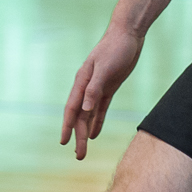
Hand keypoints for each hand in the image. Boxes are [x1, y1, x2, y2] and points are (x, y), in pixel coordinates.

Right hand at [62, 26, 141, 160]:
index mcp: (82, 82)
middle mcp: (86, 87)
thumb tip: (85, 109)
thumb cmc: (115, 49)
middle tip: (79, 156)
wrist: (127, 35)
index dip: (67, 126)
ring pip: (88, 115)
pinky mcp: (108, 88)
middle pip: (80, 116)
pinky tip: (95, 134)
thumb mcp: (105, 69)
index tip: (63, 142)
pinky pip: (100, 110)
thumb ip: (94, 89)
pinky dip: (97, 122)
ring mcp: (97, 88)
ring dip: (85, 133)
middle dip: (78, 136)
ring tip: (83, 150)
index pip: (72, 109)